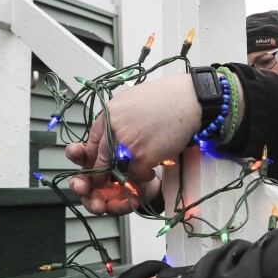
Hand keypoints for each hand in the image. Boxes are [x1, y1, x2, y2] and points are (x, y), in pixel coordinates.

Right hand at [66, 144, 161, 215]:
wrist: (150, 176)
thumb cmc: (133, 159)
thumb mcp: (125, 151)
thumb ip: (113, 149)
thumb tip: (107, 147)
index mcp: (92, 158)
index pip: (77, 154)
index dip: (74, 152)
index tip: (77, 151)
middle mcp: (92, 176)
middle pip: (77, 182)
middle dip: (77, 185)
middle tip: (82, 188)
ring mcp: (100, 192)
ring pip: (90, 200)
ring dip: (94, 204)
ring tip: (101, 206)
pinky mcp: (113, 204)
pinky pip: (113, 208)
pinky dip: (121, 206)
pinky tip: (131, 202)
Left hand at [70, 74, 201, 187]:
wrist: (186, 101)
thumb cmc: (164, 97)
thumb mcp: (130, 100)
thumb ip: (117, 118)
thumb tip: (112, 132)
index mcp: (109, 114)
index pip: (92, 140)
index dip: (94, 155)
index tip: (98, 162)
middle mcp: (114, 129)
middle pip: (101, 158)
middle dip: (102, 172)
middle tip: (105, 180)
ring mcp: (127, 144)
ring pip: (118, 168)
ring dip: (127, 174)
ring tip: (138, 171)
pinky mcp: (142, 156)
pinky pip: (137, 174)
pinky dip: (144, 175)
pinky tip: (151, 171)